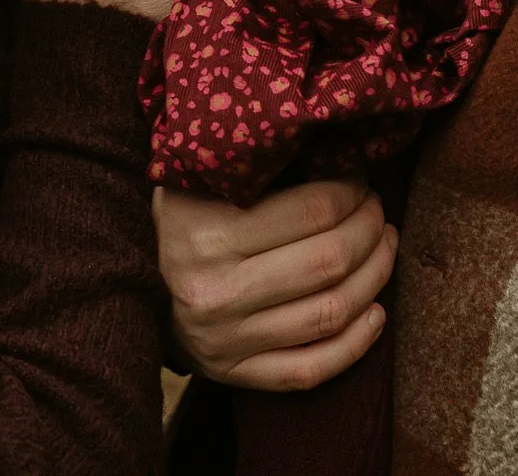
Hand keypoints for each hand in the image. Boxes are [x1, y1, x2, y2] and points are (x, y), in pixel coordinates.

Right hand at [154, 177, 397, 390]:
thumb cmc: (180, 218)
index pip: (310, 211)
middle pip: (328, 262)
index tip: (361, 179)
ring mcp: (227, 341)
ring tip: (385, 247)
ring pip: (329, 314)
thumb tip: (323, 142)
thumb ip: (248, 163)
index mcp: (207, 234)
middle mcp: (216, 293)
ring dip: (375, 277)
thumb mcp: (197, 179)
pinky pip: (311, 370)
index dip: (351, 192)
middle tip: (378, 210)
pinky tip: (377, 312)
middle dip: (369, 230)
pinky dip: (357, 344)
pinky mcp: (235, 376)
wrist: (132, 281)